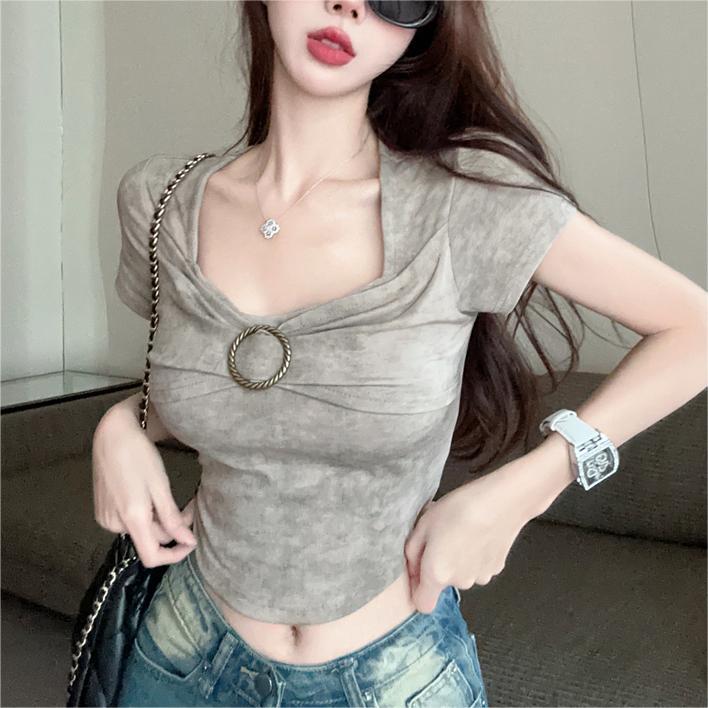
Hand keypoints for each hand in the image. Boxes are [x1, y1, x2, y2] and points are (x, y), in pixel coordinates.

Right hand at [92, 410, 196, 566]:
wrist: (112, 435)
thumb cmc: (139, 456)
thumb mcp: (161, 486)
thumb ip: (173, 518)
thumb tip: (188, 542)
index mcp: (131, 519)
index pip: (152, 557)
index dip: (174, 555)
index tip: (191, 542)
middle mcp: (114, 524)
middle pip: (149, 539)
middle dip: (172, 529)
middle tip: (190, 506)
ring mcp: (105, 518)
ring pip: (141, 530)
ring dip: (159, 521)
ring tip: (174, 500)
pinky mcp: (103, 510)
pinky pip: (129, 521)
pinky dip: (145, 515)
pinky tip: (153, 497)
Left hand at [404, 457, 539, 612]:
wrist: (500, 501)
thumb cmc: (460, 508)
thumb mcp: (423, 524)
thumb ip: (412, 552)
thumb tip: (412, 567)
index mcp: (437, 573)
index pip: (423, 604)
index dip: (418, 590)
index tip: (418, 571)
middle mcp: (459, 582)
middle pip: (442, 582)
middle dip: (438, 564)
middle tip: (441, 536)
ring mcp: (480, 577)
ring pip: (461, 574)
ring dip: (458, 559)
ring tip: (460, 531)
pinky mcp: (496, 568)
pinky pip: (478, 566)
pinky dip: (475, 555)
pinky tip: (477, 534)